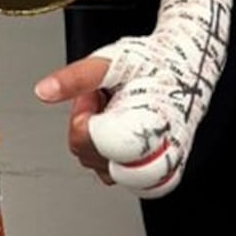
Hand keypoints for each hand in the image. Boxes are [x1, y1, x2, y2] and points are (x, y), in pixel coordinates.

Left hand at [32, 0, 233, 197]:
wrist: (190, 66)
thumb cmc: (159, 62)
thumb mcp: (114, 60)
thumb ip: (77, 77)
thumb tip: (44, 91)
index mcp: (145, 128)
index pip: (88, 141)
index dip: (83, 113)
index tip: (95, 93)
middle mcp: (155, 157)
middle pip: (87, 154)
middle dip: (87, 121)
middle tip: (105, 95)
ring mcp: (156, 170)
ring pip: (97, 166)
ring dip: (97, 138)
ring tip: (117, 110)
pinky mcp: (156, 176)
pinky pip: (115, 174)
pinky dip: (108, 151)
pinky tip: (121, 127)